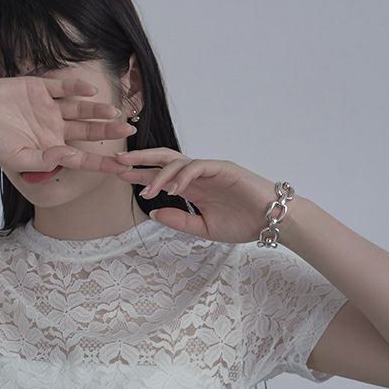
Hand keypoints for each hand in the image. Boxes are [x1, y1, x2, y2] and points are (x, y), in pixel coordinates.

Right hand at [0, 76, 137, 174]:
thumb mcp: (18, 158)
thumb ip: (46, 160)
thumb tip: (71, 157)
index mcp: (50, 149)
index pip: (82, 158)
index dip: (102, 162)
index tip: (122, 167)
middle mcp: (53, 129)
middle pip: (87, 131)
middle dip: (108, 132)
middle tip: (130, 131)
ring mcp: (48, 108)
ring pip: (80, 109)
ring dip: (97, 110)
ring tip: (115, 112)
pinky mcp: (39, 87)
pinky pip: (63, 86)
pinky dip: (76, 86)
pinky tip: (91, 89)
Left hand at [114, 147, 279, 243]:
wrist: (271, 222)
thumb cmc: (242, 224)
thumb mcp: (203, 229)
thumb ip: (180, 221)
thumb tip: (154, 214)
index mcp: (192, 188)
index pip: (161, 176)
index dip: (140, 174)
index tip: (118, 175)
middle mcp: (197, 176)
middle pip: (164, 160)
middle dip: (140, 160)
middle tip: (117, 163)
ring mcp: (210, 170)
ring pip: (178, 163)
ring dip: (159, 175)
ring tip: (146, 190)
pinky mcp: (223, 168)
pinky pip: (198, 167)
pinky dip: (183, 177)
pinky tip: (172, 190)